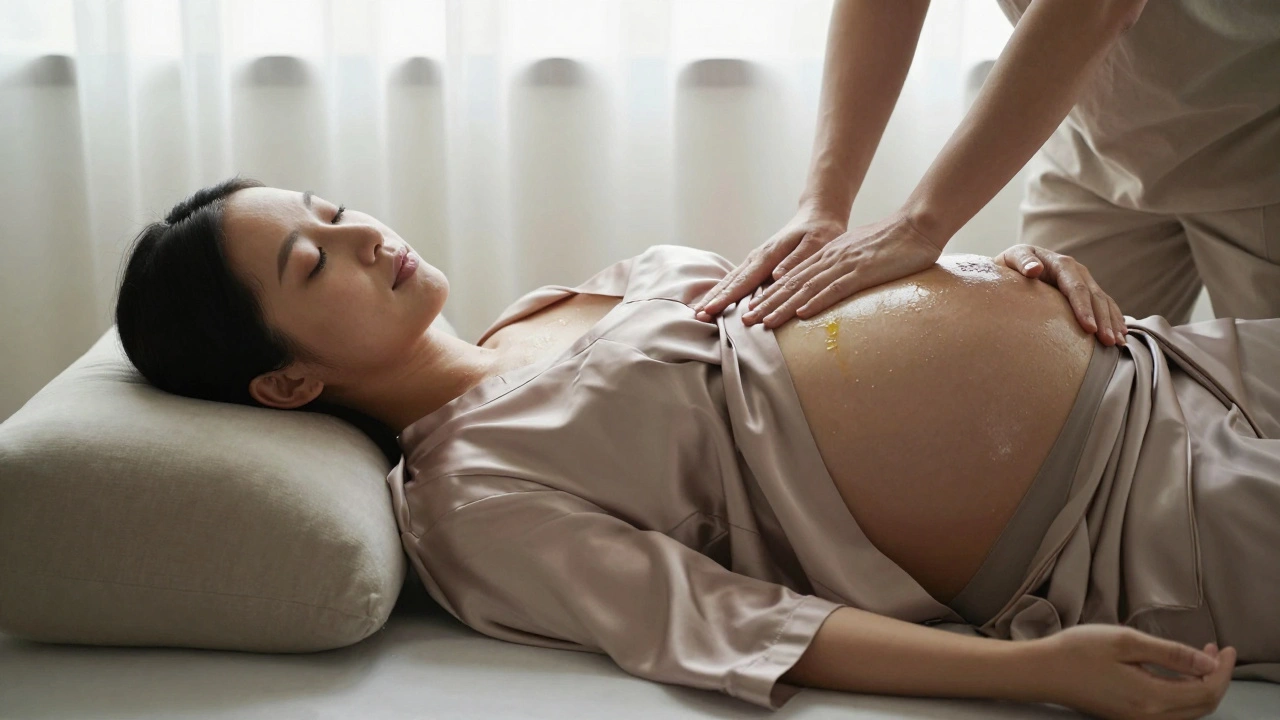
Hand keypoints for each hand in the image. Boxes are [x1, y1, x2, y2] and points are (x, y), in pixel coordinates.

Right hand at [693, 203, 847, 323]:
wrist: (817, 215)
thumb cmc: (820, 231)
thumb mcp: (816, 243)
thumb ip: (797, 260)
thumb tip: (776, 276)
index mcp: (769, 255)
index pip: (744, 281)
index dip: (727, 297)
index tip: (711, 310)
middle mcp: (757, 257)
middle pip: (731, 281)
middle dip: (714, 298)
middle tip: (697, 316)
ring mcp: (756, 259)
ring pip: (731, 279)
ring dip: (715, 295)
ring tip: (700, 310)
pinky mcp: (758, 263)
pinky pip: (738, 279)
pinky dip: (725, 290)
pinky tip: (717, 300)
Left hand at [698, 209, 942, 328]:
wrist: (917, 226)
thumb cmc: (894, 244)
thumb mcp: (861, 257)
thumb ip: (844, 271)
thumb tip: (833, 288)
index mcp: (829, 256)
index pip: (793, 278)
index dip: (770, 295)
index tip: (752, 310)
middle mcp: (830, 259)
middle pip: (791, 284)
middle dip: (766, 303)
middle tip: (745, 320)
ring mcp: (845, 264)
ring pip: (806, 288)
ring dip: (782, 306)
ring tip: (763, 322)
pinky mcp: (863, 271)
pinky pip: (835, 288)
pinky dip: (816, 302)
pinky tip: (802, 314)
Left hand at [994, 244, 1127, 345]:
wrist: (1017, 263)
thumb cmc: (1012, 264)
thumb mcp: (1013, 257)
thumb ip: (1022, 262)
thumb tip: (1034, 269)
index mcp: (1062, 264)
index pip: (1076, 288)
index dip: (1084, 309)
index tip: (1089, 329)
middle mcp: (1078, 272)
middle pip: (1095, 297)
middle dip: (1103, 320)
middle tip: (1108, 342)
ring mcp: (1085, 281)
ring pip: (1104, 302)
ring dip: (1112, 322)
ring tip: (1117, 343)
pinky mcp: (1087, 291)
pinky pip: (1106, 305)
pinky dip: (1114, 319)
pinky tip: (1121, 334)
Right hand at [1034, 624, 1235, 719]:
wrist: (1042, 671)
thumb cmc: (1079, 651)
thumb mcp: (1126, 642)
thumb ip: (1170, 653)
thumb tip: (1207, 662)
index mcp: (1152, 698)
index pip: (1206, 690)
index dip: (1222, 669)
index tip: (1225, 647)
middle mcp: (1150, 718)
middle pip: (1202, 706)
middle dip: (1215, 678)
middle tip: (1216, 650)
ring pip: (1189, 712)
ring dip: (1201, 686)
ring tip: (1200, 658)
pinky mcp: (1128, 718)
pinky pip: (1171, 713)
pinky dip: (1184, 694)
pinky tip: (1177, 673)